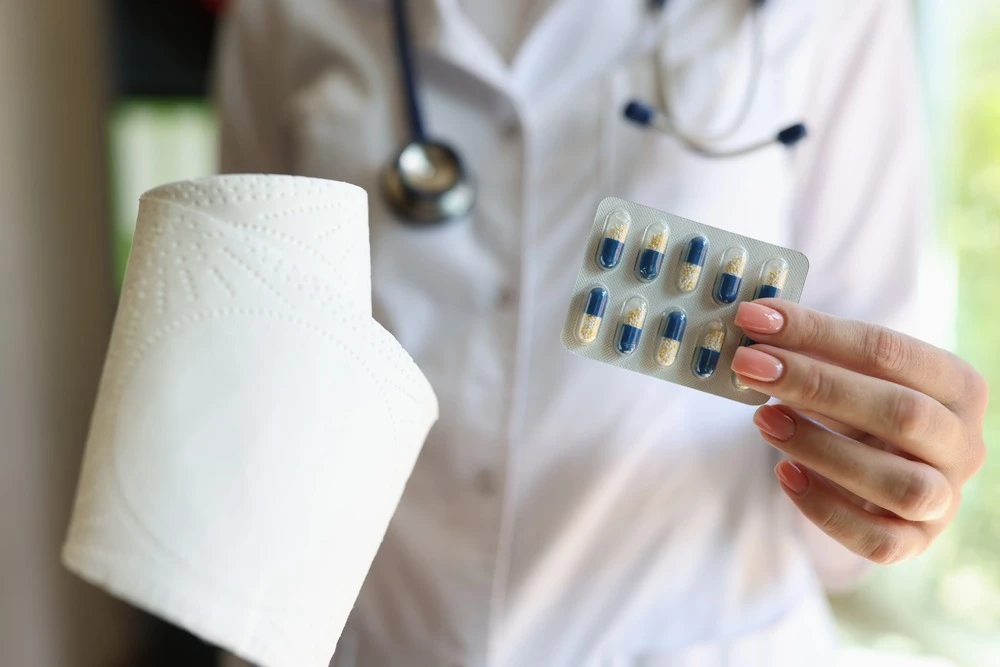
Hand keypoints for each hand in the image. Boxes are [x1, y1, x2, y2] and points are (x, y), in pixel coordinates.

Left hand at [731, 299, 987, 564]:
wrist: (879, 468)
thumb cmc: (860, 407)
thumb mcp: (847, 372)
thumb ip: (813, 348)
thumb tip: (756, 320)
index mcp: (957, 386)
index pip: (890, 351)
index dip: (819, 332)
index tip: (755, 319)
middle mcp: (963, 443)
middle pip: (902, 413)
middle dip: (817, 385)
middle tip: (750, 366)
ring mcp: (945, 499)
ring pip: (899, 483)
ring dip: (822, 448)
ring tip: (763, 420)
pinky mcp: (916, 543)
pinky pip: (877, 540)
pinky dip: (825, 508)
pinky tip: (784, 474)